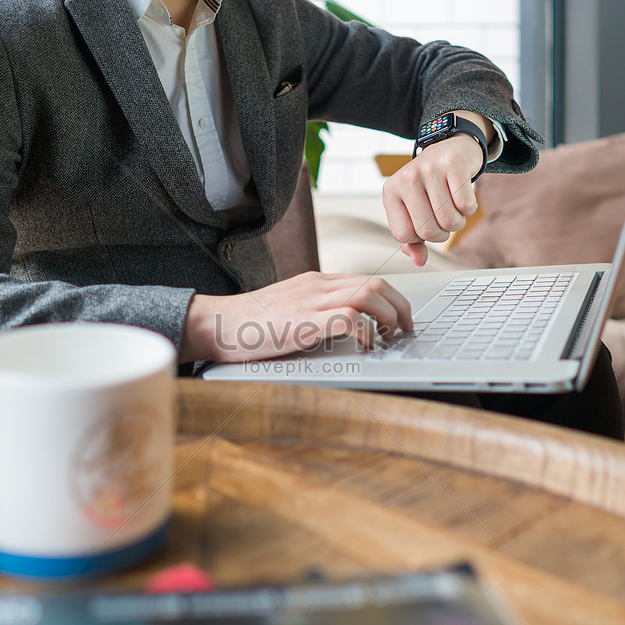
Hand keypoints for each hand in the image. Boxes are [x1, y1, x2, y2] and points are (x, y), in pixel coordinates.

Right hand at [180, 271, 412, 361]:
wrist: (218, 324)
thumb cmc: (251, 324)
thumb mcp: (291, 310)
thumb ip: (317, 311)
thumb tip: (348, 327)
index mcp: (316, 282)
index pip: (366, 279)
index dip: (392, 299)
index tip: (400, 319)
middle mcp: (318, 286)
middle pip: (375, 283)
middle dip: (400, 306)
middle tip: (406, 329)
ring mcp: (311, 302)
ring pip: (368, 294)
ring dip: (389, 317)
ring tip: (391, 337)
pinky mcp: (303, 322)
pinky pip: (348, 317)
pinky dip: (366, 331)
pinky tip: (366, 345)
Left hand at [384, 111, 489, 266]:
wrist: (450, 148)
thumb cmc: (429, 186)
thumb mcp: (413, 210)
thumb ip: (412, 240)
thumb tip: (418, 260)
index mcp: (391, 192)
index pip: (404, 235)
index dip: (419, 238)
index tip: (425, 226)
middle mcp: (406, 178)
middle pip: (428, 231)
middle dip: (442, 234)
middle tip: (443, 219)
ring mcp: (429, 169)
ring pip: (449, 221)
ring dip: (457, 222)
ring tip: (453, 208)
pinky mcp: (453, 164)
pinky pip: (466, 205)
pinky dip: (469, 209)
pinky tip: (463, 196)